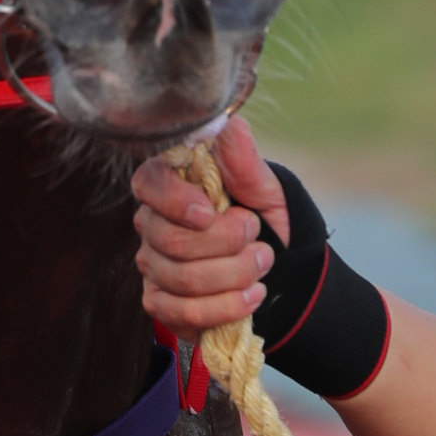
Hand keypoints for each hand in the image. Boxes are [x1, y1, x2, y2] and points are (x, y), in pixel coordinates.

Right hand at [131, 115, 291, 338]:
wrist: (286, 271)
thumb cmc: (269, 220)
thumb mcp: (265, 186)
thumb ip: (242, 156)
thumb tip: (223, 121)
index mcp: (171, 186)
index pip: (149, 183)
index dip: (175, 199)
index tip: (210, 211)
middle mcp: (152, 226)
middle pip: (169, 240)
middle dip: (226, 244)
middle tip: (258, 239)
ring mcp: (153, 267)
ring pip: (180, 279)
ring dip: (234, 275)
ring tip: (262, 266)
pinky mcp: (162, 305)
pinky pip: (182, 314)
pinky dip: (224, 308)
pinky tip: (251, 297)